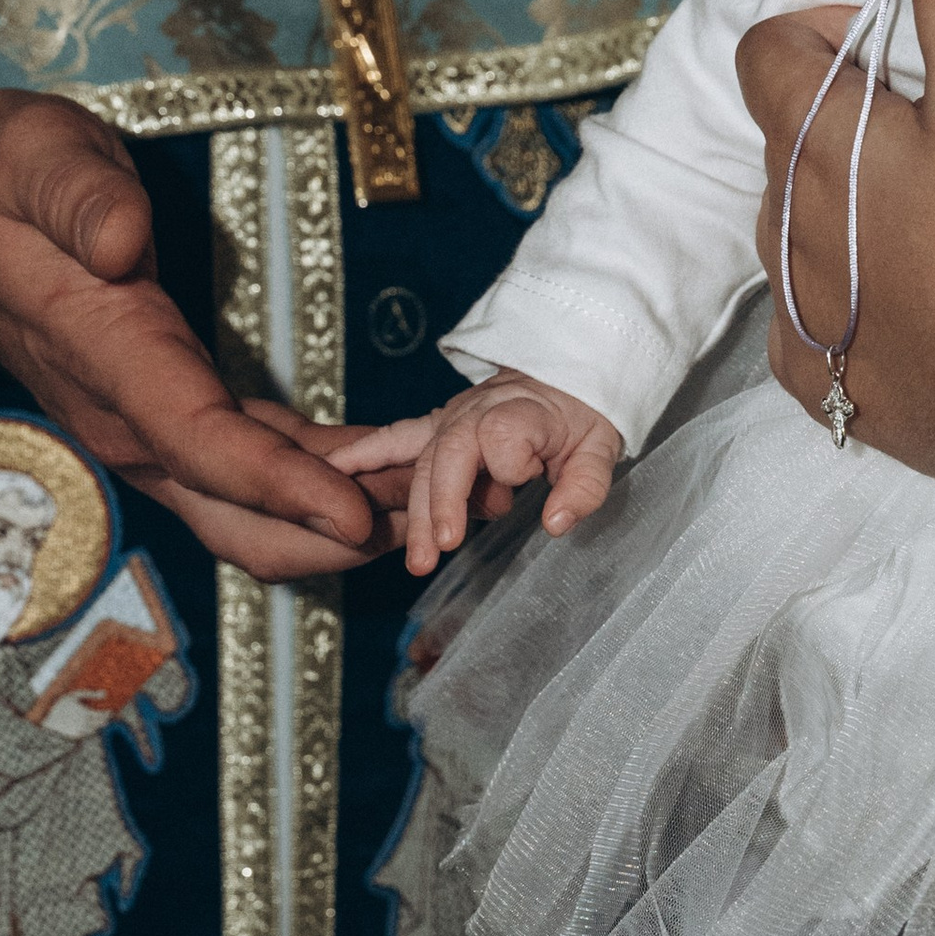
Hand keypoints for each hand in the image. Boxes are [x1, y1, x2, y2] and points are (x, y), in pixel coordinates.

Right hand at [0, 91, 393, 581]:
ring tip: (437, 499)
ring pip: (250, 511)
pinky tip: (385, 475)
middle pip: (237, 514)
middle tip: (439, 513)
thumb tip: (126, 243)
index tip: (354, 510)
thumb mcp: (31, 156)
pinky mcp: (171, 421)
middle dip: (335, 532)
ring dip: (339, 519)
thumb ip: (79, 197)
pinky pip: (252, 477)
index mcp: (106, 356)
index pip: (198, 442)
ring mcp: (149, 431)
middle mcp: (128, 418)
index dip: (279, 485)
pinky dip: (320, 489)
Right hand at [38, 690, 110, 740]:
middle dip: (105, 719)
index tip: (110, 710)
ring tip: (98, 719)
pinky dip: (90, 729)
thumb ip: (91, 694)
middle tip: (106, 715)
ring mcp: (80, 731)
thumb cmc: (62, 703)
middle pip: (101, 723)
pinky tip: (88, 723)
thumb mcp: (76, 695)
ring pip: (95, 729)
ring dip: (98, 724)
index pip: (103, 715)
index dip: (108, 713)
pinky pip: (88, 733)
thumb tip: (105, 693)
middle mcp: (85, 724)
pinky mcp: (76, 736)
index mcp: (86, 713)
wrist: (48, 716)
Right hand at [332, 370, 622, 576]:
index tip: (526, 482)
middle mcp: (476, 411)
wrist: (565, 374)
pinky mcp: (434, 427)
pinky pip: (393, 440)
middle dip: (440, 506)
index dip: (510, 465)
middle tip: (439, 552)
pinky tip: (333, 472)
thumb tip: (556, 524)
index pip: (499, 437)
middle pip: (447, 456)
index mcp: (518, 410)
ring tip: (418, 561)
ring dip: (415, 513)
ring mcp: (450, 418)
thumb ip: (583, 486)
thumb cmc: (581, 414)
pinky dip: (362, 456)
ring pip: (420, 464)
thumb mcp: (601, 446)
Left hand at [739, 0, 934, 590]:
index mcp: (806, 147)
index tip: (906, 46)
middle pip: (789, 142)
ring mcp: (798, 320)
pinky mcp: (828, 390)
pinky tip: (930, 305)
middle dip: (852, 118)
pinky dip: (864, 302)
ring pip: (802, 232)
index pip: (765, 49)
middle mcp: (779, 232)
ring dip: (855, 209)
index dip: (830, 27)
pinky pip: (821, 325)